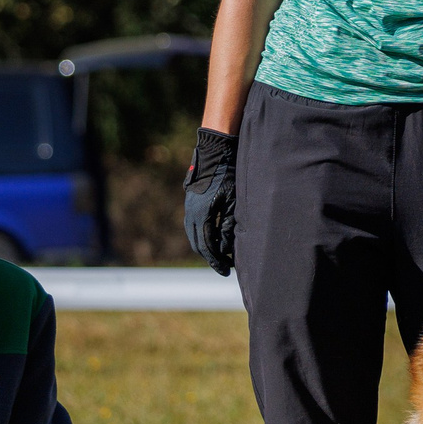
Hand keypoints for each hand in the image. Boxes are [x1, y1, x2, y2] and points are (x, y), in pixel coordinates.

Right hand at [184, 128, 237, 274]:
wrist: (215, 152)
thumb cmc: (228, 174)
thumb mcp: (233, 200)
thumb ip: (229, 224)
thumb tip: (225, 245)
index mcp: (201, 215)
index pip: (207, 246)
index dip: (217, 261)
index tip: (226, 271)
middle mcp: (191, 213)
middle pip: (198, 243)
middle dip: (211, 257)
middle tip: (225, 266)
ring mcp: (189, 207)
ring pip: (194, 235)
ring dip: (205, 246)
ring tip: (220, 254)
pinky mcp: (191, 201)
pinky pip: (194, 225)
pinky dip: (203, 235)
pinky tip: (214, 237)